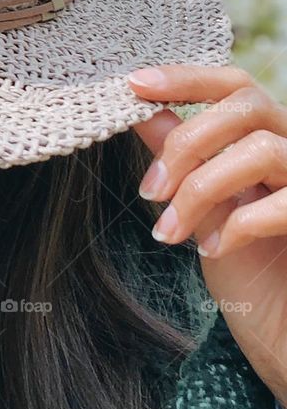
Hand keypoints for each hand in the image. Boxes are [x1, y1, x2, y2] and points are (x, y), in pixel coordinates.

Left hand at [128, 64, 286, 407]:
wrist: (281, 330)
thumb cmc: (249, 269)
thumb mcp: (202, 207)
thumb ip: (179, 157)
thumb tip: (141, 111)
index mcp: (266, 138)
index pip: (234, 85)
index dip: (187, 78)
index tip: (135, 84)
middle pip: (246, 104)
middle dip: (187, 143)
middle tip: (151, 192)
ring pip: (260, 150)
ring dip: (200, 190)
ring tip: (170, 232)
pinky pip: (282, 203)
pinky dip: (236, 225)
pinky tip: (212, 249)